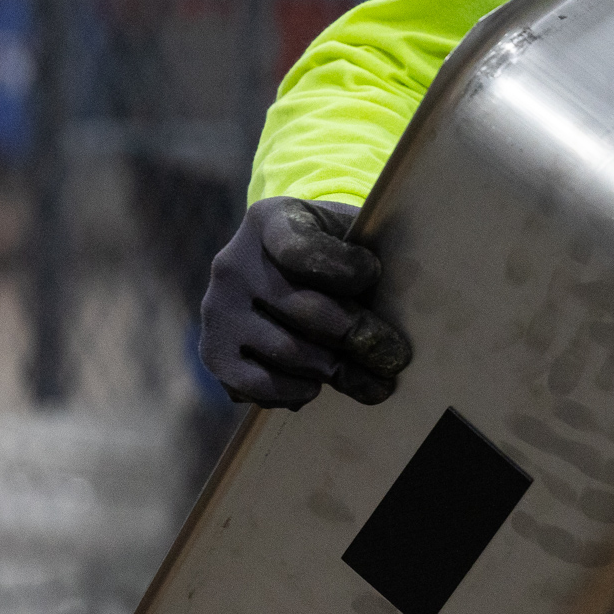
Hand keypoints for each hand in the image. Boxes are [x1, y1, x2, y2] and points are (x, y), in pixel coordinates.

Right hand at [199, 197, 412, 410]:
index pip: (302, 249)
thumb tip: (401, 306)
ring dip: (336, 371)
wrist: (277, 264)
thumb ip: (367, 255)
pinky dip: (292, 391)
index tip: (374, 275)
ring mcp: (218, 309)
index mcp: (269, 221)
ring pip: (286, 351)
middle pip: (303, 310)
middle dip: (359, 336)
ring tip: (373, 382)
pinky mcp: (213, 350)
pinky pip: (254, 384)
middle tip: (395, 357)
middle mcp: (233, 263)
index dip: (344, 268)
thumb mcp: (348, 230)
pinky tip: (318, 388)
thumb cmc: (329, 247)